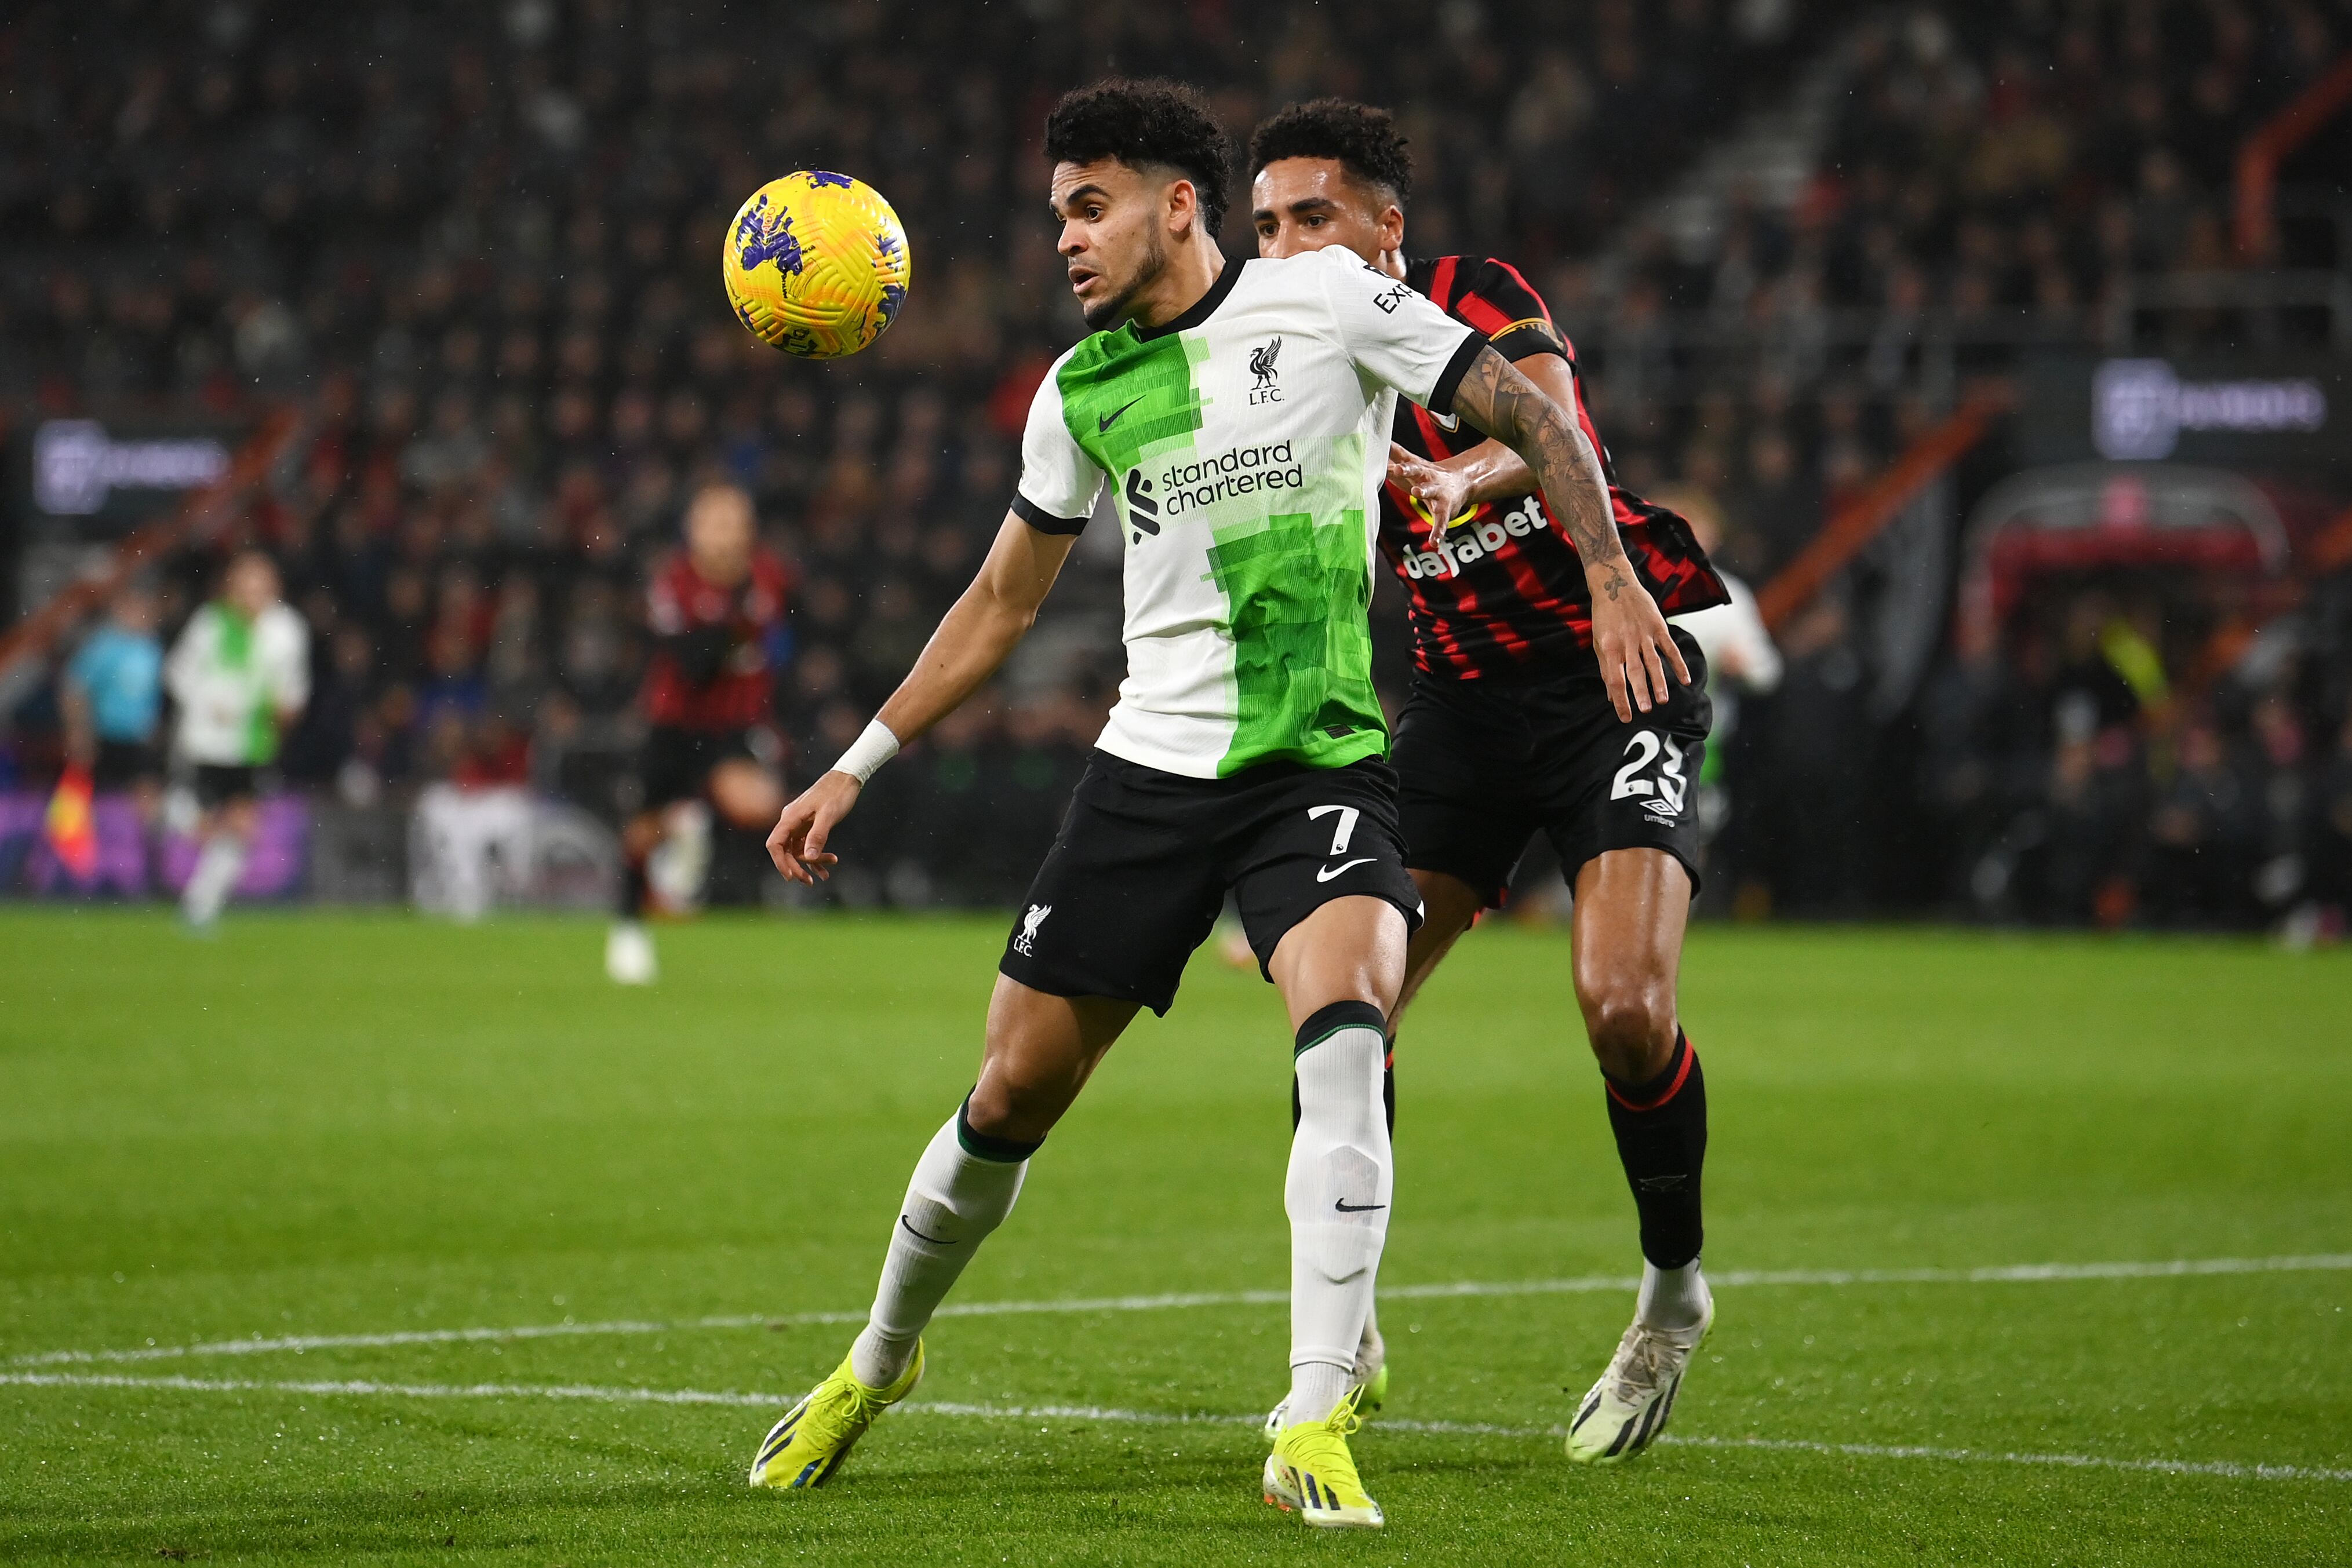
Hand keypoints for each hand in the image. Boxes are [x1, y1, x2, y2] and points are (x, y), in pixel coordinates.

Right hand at [766, 771, 862, 883]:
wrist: (847, 778)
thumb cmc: (837, 793)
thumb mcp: (829, 815)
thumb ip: (818, 835)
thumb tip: (810, 857)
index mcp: (790, 817)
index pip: (775, 844)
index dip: (779, 862)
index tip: (791, 876)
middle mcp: (791, 821)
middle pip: (784, 851)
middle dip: (796, 867)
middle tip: (810, 882)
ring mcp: (799, 824)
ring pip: (797, 850)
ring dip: (809, 864)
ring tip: (825, 875)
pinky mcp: (809, 825)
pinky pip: (807, 846)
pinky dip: (816, 857)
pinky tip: (827, 867)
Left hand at [1387, 442, 1472, 534]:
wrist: (1460, 482)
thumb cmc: (1426, 475)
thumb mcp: (1411, 464)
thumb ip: (1394, 456)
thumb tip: (1376, 444)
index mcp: (1418, 467)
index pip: (1404, 459)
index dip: (1394, 455)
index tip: (1383, 449)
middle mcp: (1428, 477)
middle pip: (1418, 470)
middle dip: (1409, 469)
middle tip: (1398, 469)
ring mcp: (1438, 492)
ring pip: (1431, 491)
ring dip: (1424, 491)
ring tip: (1417, 492)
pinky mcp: (1446, 509)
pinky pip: (1441, 521)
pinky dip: (1438, 532)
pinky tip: (1434, 543)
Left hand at [1585, 564, 1689, 721]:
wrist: (1614, 584)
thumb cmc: (1604, 617)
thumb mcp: (1599, 642)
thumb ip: (1606, 668)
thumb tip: (1611, 695)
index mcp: (1609, 648)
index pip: (1615, 680)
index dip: (1620, 700)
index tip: (1625, 717)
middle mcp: (1627, 642)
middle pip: (1635, 673)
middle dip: (1640, 693)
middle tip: (1646, 710)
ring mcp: (1644, 634)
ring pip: (1653, 663)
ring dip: (1659, 682)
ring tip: (1663, 700)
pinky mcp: (1658, 626)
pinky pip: (1670, 648)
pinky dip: (1678, 664)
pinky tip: (1685, 679)